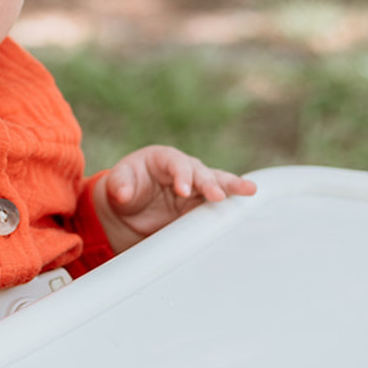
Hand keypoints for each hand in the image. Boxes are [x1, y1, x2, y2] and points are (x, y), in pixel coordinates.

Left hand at [97, 145, 255, 250]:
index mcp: (164, 158)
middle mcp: (185, 169)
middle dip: (209, 183)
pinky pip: (219, 202)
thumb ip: (119, 185)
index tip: (182, 191)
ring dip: (231, 187)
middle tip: (216, 195)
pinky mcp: (200, 204)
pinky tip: (248, 205)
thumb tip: (123, 194)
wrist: (129, 209)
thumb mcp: (118, 183)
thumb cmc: (125, 187)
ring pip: (217, 183)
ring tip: (249, 190)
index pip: (177, 164)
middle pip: (201, 172)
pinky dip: (232, 203)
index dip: (181, 176)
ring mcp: (196, 186)